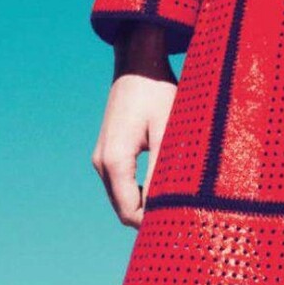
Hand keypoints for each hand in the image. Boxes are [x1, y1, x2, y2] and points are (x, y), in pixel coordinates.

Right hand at [92, 73, 176, 227]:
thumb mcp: (167, 130)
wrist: (138, 61)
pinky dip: (138, 189)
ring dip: (144, 203)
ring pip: (121, 195)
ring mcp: (102, 155)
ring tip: (175, 200)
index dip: (152, 224)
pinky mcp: (108, 149)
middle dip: (149, 216)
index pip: (129, 212)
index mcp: (115, 160)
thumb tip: (164, 207)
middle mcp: (102, 162)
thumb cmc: (157, 92)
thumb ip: (162, 171)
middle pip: (123, 207)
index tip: (179, 223)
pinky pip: (121, 181)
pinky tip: (161, 184)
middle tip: (181, 216)